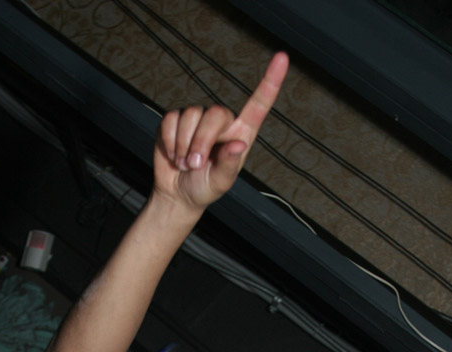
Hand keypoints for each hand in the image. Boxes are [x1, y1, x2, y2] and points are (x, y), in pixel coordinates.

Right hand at [154, 52, 288, 212]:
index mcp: (240, 134)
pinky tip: (173, 154)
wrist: (177, 193)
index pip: (258, 105)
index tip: (282, 58)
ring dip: (184, 145)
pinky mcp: (175, 120)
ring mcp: (198, 119)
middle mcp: (221, 122)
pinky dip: (170, 142)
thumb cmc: (205, 188)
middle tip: (193, 165)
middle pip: (214, 114)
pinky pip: (171, 120)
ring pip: (190, 115)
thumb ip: (229, 164)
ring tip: (185, 164)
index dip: (270, 82)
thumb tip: (238, 145)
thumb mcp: (221, 182)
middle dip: (201, 141)